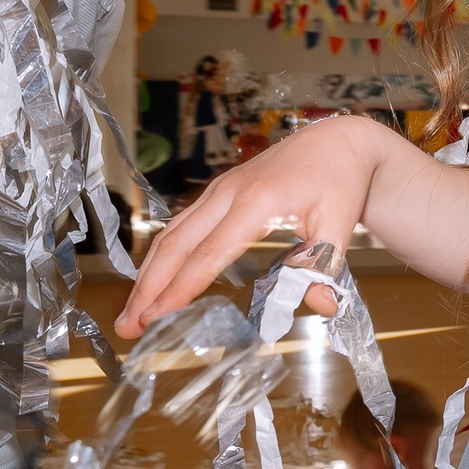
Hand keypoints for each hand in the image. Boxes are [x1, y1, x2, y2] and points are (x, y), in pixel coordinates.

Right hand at [117, 117, 388, 336]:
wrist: (337, 142)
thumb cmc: (339, 181)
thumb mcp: (340, 222)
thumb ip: (325, 265)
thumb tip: (321, 305)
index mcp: (256, 202)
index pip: (208, 253)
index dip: (180, 288)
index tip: (157, 317)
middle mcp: (228, 193)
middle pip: (176, 245)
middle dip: (148, 287)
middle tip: (127, 326)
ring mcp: (219, 190)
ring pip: (171, 235)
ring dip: (148, 275)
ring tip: (131, 314)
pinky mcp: (219, 193)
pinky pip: (181, 226)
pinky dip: (162, 256)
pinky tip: (152, 282)